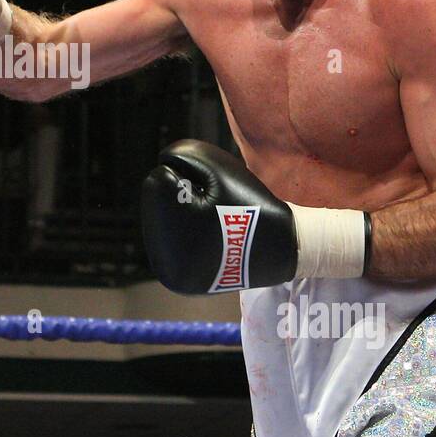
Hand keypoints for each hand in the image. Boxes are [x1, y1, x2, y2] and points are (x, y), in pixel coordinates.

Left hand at [141, 139, 370, 293]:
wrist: (280, 250)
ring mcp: (170, 275)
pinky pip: (167, 243)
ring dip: (179, 213)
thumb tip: (161, 163)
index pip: (158, 180)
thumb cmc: (250, 205)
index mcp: (172, 234)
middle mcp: (165, 263)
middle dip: (180, 196)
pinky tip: (204, 233)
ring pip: (159, 223)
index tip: (214, 192)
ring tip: (211, 222)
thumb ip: (183, 155)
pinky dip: (181, 231)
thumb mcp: (217, 167)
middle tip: (215, 208)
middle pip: (155, 204)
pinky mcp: (178, 281)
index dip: (186, 175)